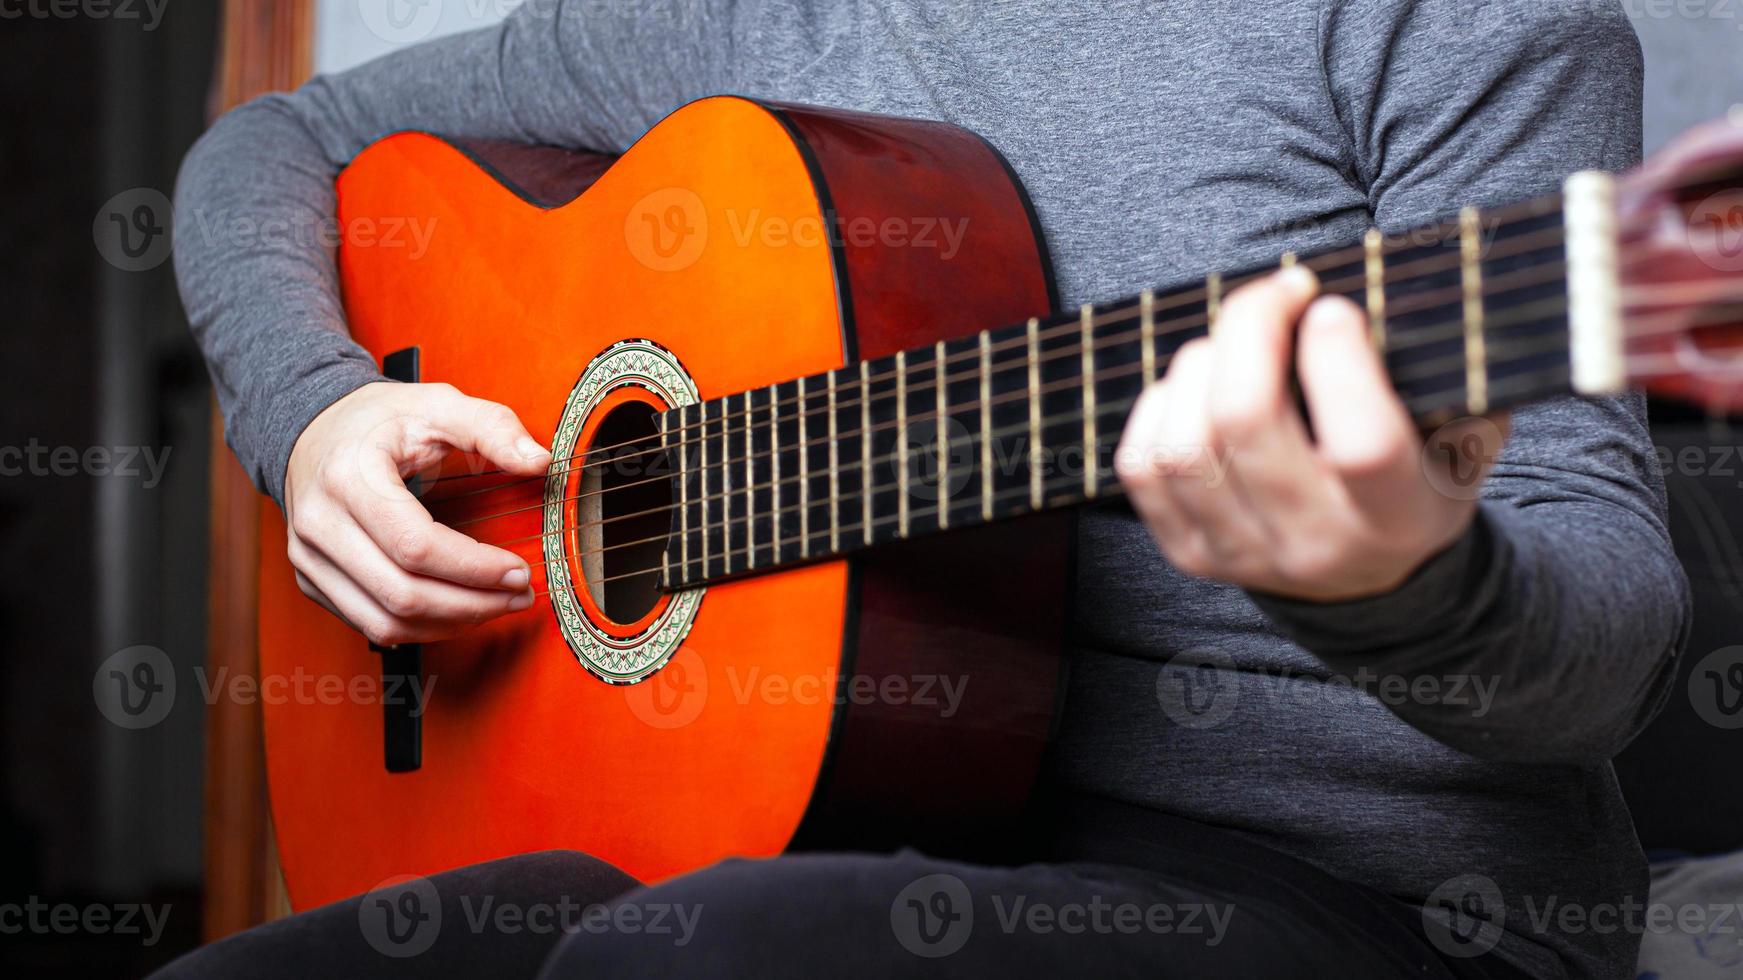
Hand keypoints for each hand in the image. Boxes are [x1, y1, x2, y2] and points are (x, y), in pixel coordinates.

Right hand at [284, 381, 551, 645]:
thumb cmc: (380, 420)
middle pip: (402, 594)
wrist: (314, 432)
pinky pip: (370, 625)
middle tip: (520, 595)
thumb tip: (539, 462)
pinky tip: (460, 611)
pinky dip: (422, 628)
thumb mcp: (438, 405)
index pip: (415, 546)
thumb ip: (493, 427)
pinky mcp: (311, 580)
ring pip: (385, 623)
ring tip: (497, 606)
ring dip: (451, 624)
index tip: (519, 571)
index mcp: (348, 478)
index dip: (473, 568)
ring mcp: (307, 558)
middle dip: (472, 604)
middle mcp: (318, 524)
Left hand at [1114, 266, 1506, 601]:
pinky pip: (1141, 466)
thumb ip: (1452, 382)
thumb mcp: (1460, 441)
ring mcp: (1241, 553)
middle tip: (1278, 292)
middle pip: (1245, 422)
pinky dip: (1159, 407)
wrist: (1366, 577)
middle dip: (1251, 329)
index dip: (1339, 363)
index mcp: (1397, 518)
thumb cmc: (1413, 483)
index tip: (1329, 306)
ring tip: (1235, 343)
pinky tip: (1195, 387)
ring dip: (1199, 365)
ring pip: (1183, 442)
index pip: (1362, 446)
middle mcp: (1315, 544)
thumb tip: (1404, 298)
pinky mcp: (1188, 551)